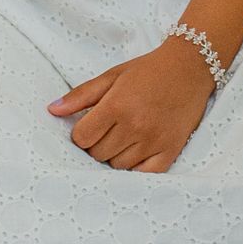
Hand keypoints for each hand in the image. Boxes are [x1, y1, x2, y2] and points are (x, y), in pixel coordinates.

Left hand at [46, 38, 214, 172]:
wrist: (189, 68)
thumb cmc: (147, 71)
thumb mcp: (111, 76)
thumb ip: (81, 95)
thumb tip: (52, 110)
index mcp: (116, 106)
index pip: (82, 138)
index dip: (81, 134)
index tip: (88, 126)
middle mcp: (134, 126)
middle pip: (98, 154)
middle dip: (96, 144)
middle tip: (107, 130)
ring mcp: (153, 141)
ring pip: (118, 166)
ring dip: (115, 155)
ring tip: (123, 137)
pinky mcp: (170, 151)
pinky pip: (144, 175)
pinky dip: (135, 168)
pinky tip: (136, 153)